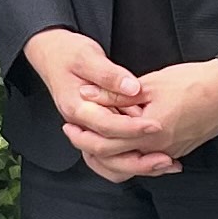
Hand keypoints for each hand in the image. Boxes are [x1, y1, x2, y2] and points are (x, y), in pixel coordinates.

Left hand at [28, 31, 217, 180]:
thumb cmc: (194, 82)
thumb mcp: (151, 83)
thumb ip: (117, 94)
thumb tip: (87, 96)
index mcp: (149, 132)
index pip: (104, 143)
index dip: (82, 134)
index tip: (69, 123)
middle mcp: (158, 150)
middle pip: (113, 159)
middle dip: (89, 146)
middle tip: (73, 133)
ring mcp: (169, 154)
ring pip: (130, 165)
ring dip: (109, 154)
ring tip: (94, 138)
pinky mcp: (178, 151)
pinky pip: (147, 162)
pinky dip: (130, 155)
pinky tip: (122, 145)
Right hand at [29, 29, 166, 182]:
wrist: (51, 54)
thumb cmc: (68, 53)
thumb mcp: (88, 56)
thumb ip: (109, 75)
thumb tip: (132, 89)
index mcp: (77, 107)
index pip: (106, 125)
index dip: (132, 128)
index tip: (156, 125)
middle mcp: (80, 124)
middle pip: (107, 151)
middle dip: (138, 158)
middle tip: (166, 157)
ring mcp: (87, 129)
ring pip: (109, 160)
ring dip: (137, 165)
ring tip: (165, 163)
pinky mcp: (96, 129)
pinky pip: (112, 155)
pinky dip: (131, 160)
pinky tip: (153, 159)